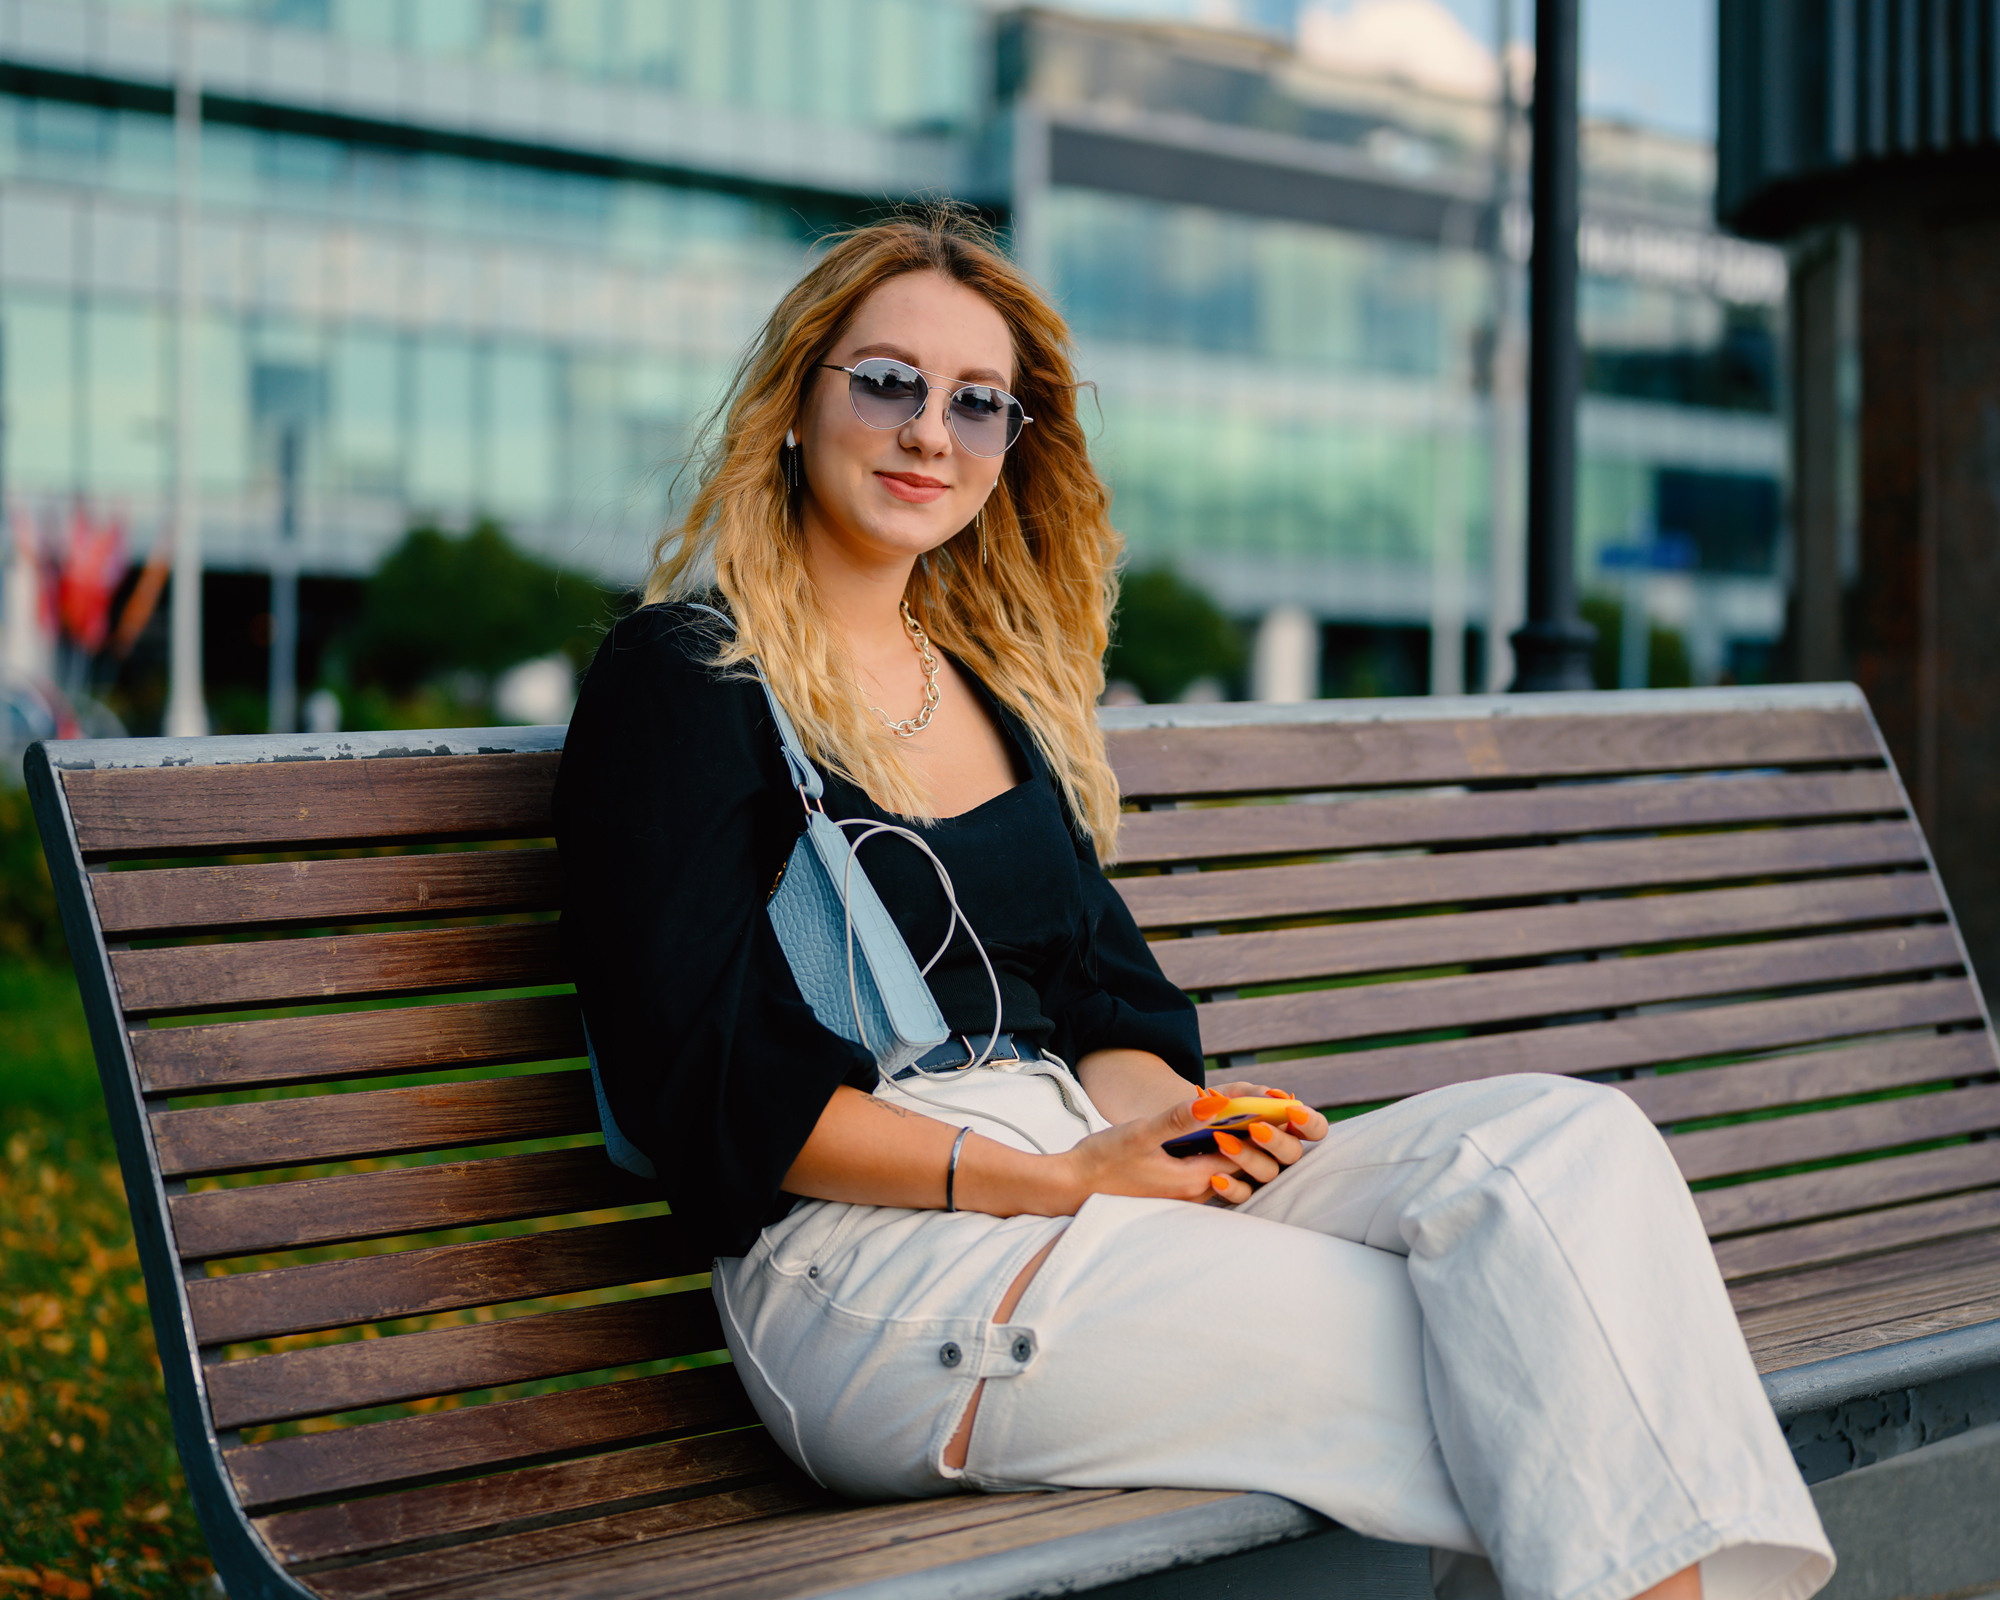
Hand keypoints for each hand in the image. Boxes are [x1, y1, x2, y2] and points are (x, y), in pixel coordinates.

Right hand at [1052, 1085, 1328, 1209]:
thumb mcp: (1139, 1132)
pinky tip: (1224, 1132)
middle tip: (1282, 1106)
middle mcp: (1198, 1192)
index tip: (1282, 1101)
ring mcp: (1188, 1195)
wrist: (1071, 1188)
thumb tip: (1214, 1101)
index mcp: (1195, 1179)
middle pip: (1245, 1163)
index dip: (1265, 1124)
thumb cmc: (1102, 1160)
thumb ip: (1178, 1119)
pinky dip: (1226, 1151)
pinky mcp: (1176, 1192)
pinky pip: (1214, 1171)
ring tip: (1262, 1115)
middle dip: (1264, 1135)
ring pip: (1231, 1169)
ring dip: (1246, 1143)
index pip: (1244, 1150)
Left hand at [1201, 1081, 1327, 1206]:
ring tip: (1222, 1141)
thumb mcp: (1233, 1094)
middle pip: (1294, 1153)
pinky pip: (1244, 1195)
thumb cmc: (1218, 1106)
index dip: (1311, 1123)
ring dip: (1249, 1158)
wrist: (1188, 1123)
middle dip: (1277, 1141)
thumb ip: (1254, 1094)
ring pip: (1269, 1173)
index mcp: (1285, 1125)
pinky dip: (1232, 1187)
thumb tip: (1277, 1096)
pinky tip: (1216, 1177)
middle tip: (1255, 1129)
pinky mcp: (1240, 1189)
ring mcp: (1260, 1172)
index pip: (1315, 1129)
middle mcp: (1278, 1152)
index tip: (1292, 1111)